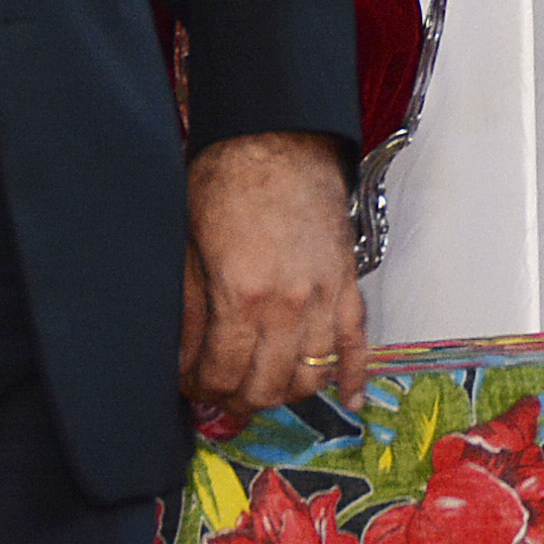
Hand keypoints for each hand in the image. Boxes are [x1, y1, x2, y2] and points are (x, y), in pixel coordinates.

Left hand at [181, 130, 368, 413]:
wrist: (277, 142)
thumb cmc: (228, 185)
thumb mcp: (192, 251)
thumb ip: (189, 313)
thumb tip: (185, 360)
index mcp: (242, 296)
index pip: (222, 375)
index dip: (201, 389)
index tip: (191, 384)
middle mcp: (289, 306)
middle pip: (266, 387)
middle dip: (237, 400)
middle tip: (221, 392)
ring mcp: (325, 298)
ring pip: (311, 378)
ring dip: (284, 394)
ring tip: (262, 388)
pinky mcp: (349, 285)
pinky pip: (358, 345)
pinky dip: (356, 377)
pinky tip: (349, 400)